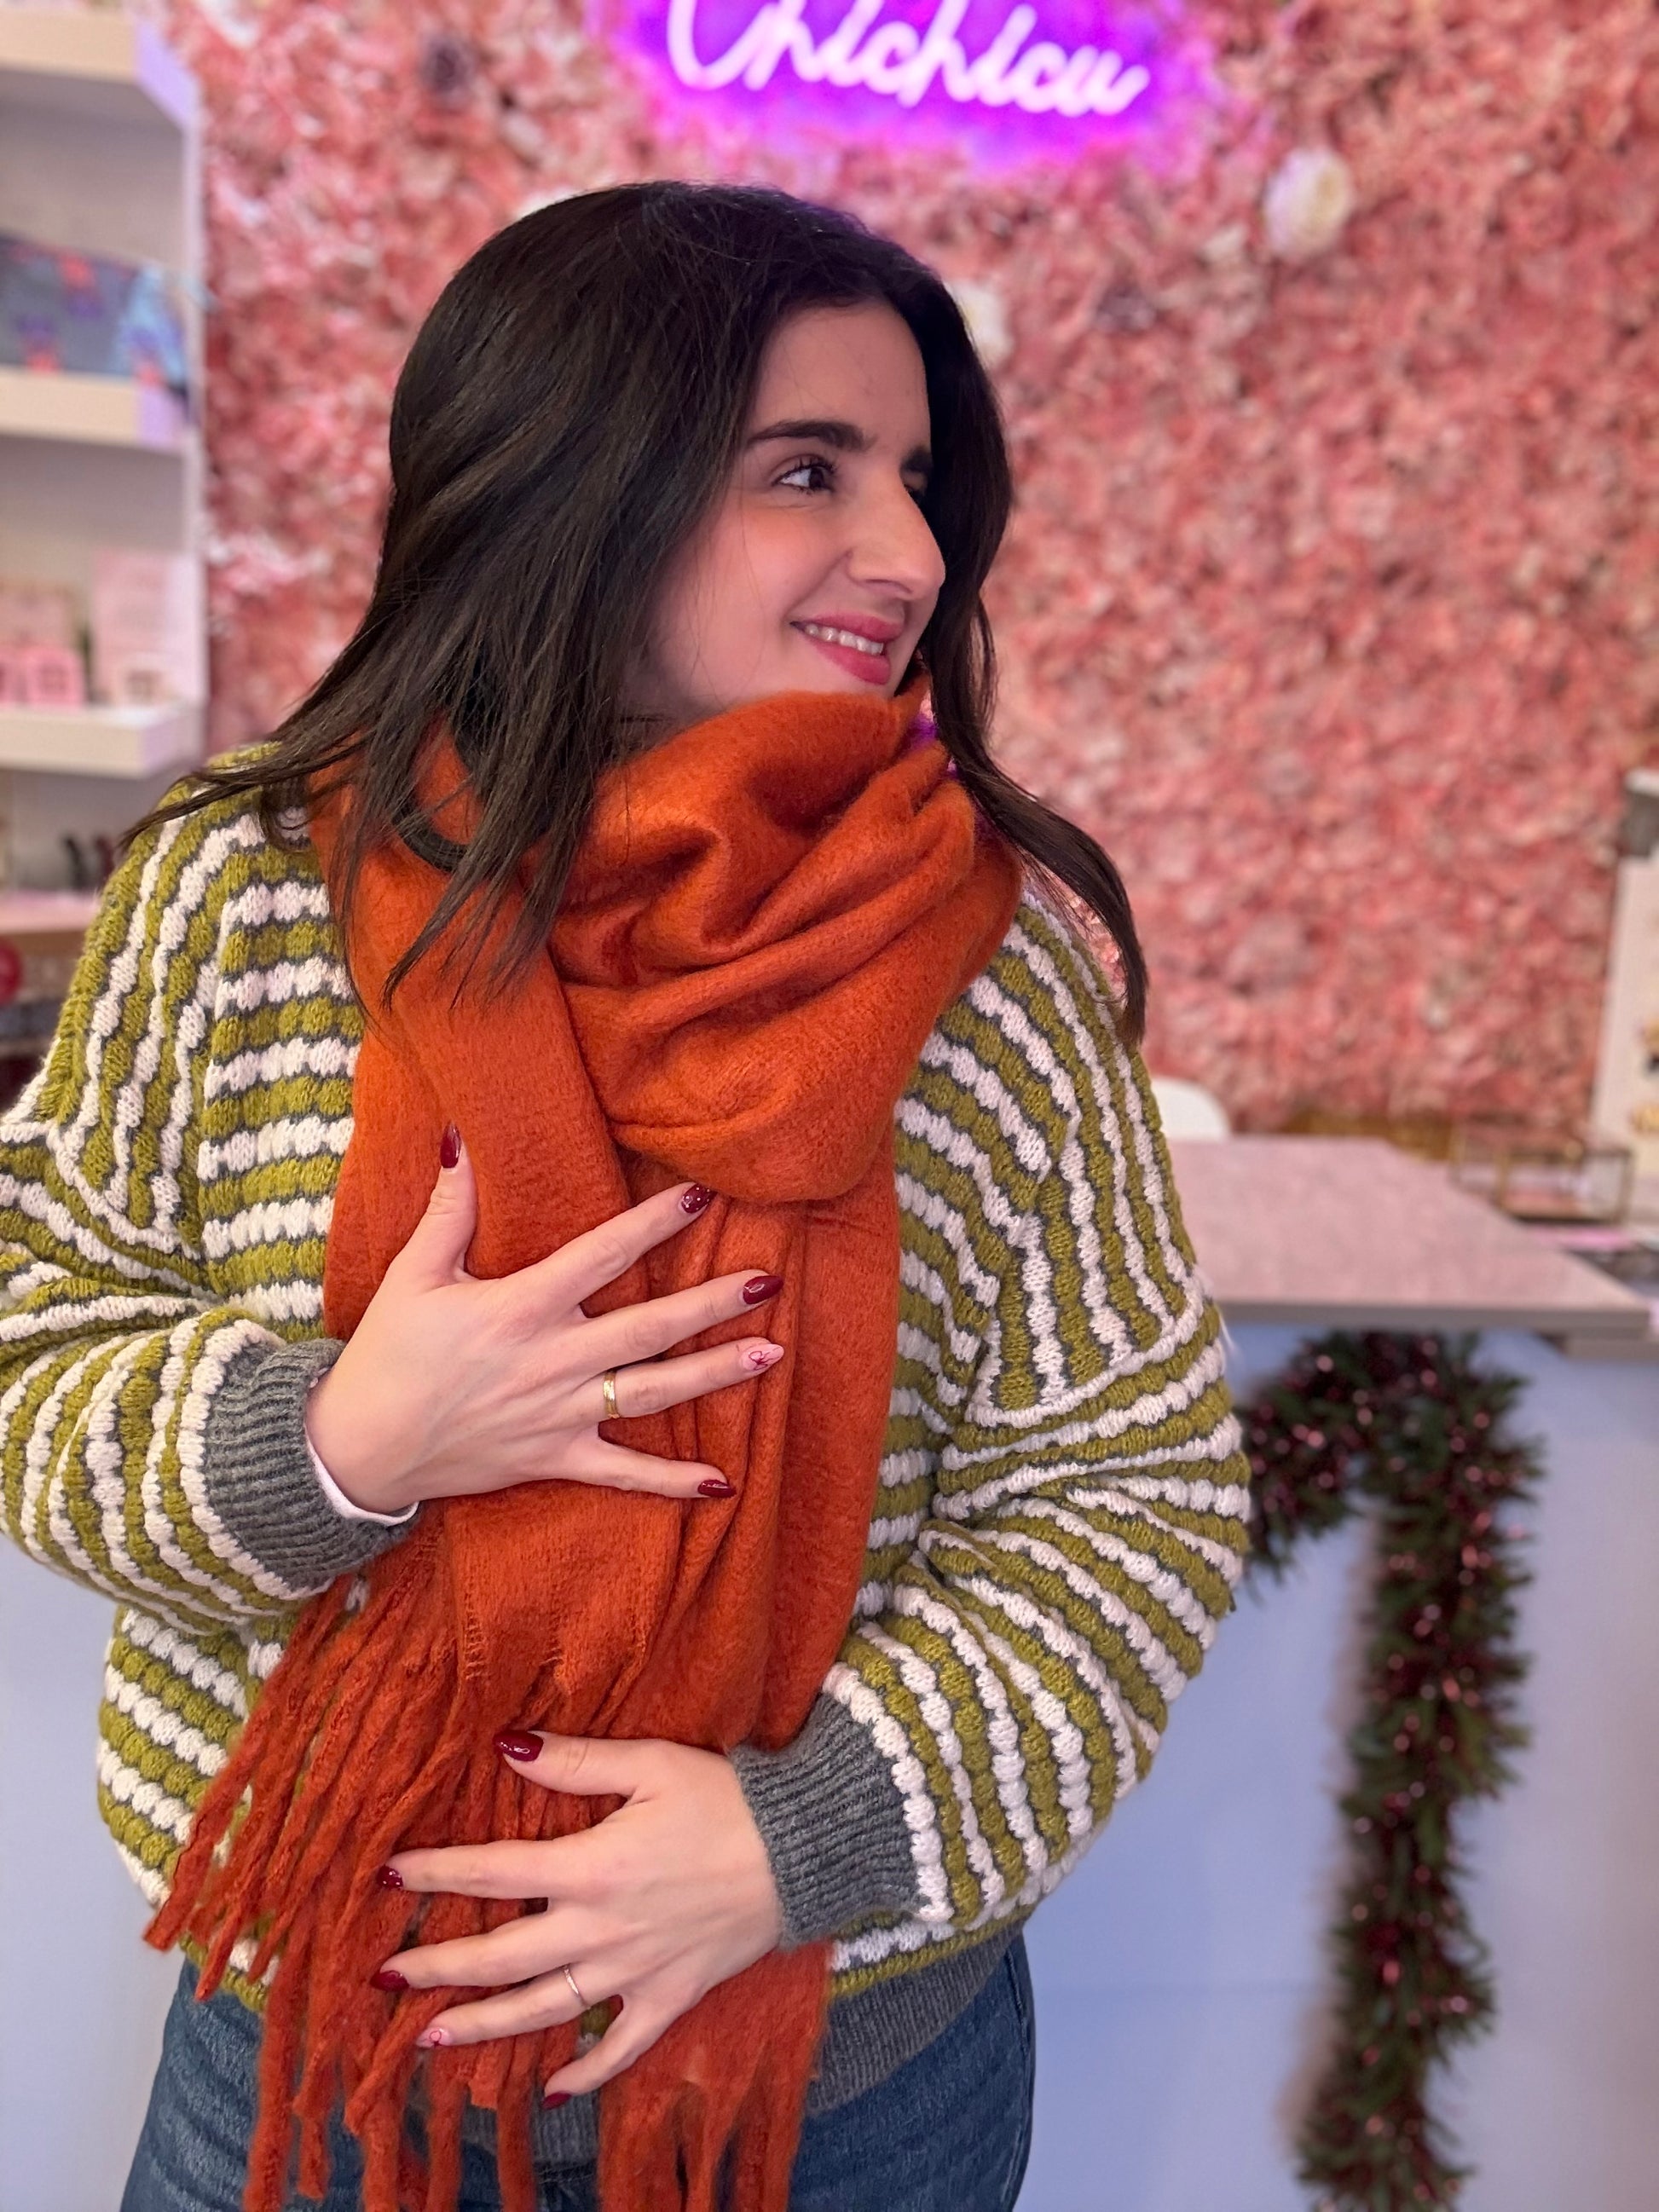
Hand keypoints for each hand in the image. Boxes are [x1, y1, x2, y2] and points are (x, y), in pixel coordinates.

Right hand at [305, 1132, 783, 1514]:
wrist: (358, 1448)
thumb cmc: (388, 1354)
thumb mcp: (414, 1274)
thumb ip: (449, 1209)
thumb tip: (459, 1137)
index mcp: (520, 1308)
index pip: (601, 1257)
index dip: (652, 1226)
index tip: (700, 1197)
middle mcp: (551, 1361)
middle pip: (648, 1327)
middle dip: (711, 1303)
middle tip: (768, 1281)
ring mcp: (558, 1415)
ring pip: (652, 1393)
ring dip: (714, 1375)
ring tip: (771, 1354)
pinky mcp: (554, 1460)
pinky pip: (623, 1475)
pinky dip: (671, 1483)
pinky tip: (723, 1484)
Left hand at [376, 1732, 785, 2099]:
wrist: (806, 1849)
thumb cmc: (726, 1798)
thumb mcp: (650, 1763)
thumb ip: (575, 1761)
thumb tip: (506, 1744)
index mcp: (590, 1867)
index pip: (492, 1871)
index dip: (434, 1873)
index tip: (385, 1877)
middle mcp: (601, 1929)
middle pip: (501, 1956)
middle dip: (436, 1966)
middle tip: (383, 1977)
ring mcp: (634, 1973)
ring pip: (543, 2010)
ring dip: (483, 2026)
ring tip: (429, 2040)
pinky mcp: (670, 1998)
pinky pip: (619, 2048)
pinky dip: (585, 2074)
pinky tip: (553, 2092)